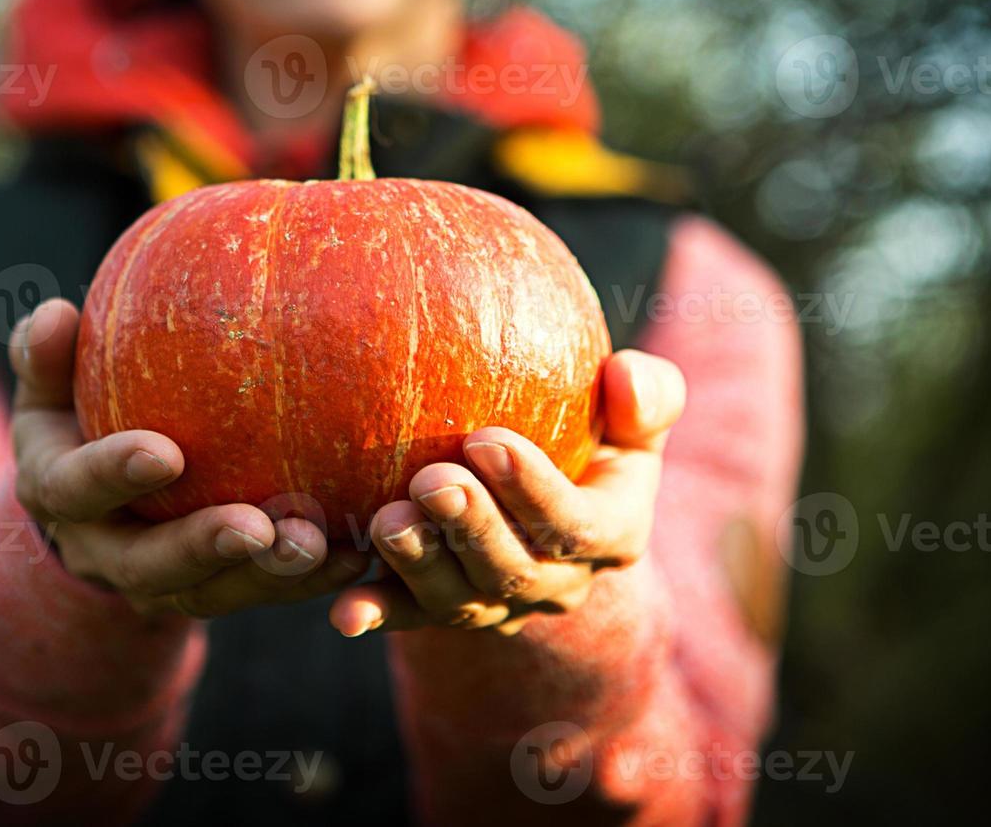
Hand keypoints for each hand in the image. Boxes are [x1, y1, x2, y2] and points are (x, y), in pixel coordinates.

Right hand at [10, 299, 367, 617]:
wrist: (89, 510)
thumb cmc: (77, 419)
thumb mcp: (49, 389)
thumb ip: (46, 356)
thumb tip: (53, 313)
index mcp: (58, 491)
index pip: (75, 488)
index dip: (113, 474)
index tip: (165, 452)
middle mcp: (102, 550)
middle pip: (149, 565)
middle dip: (202, 548)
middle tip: (254, 529)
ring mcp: (157, 584)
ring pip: (210, 593)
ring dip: (265, 575)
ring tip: (318, 546)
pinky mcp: (208, 594)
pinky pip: (258, 594)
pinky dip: (306, 580)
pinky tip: (355, 556)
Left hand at [329, 350, 685, 636]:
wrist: (545, 501)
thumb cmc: (593, 434)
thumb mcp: (632, 418)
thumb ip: (646, 396)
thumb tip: (624, 374)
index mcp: (610, 536)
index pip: (575, 525)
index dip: (532, 490)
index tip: (485, 439)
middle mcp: (554, 583)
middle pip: (511, 569)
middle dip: (471, 528)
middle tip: (432, 481)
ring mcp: (495, 604)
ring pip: (458, 598)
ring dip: (420, 564)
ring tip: (386, 520)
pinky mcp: (439, 610)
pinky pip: (407, 616)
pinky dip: (376, 612)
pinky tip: (344, 611)